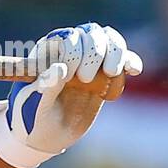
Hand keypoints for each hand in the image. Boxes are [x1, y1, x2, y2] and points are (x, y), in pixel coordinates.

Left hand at [0, 23, 141, 167]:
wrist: (48, 134)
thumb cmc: (33, 117)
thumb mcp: (36, 104)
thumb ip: (47, 86)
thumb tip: (61, 67)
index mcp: (46, 53)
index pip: (66, 37)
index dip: (73, 52)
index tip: (70, 77)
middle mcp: (68, 51)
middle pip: (91, 33)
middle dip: (95, 52)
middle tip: (85, 80)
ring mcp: (87, 60)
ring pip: (108, 40)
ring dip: (116, 52)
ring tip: (112, 73)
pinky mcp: (104, 72)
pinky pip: (122, 58)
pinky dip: (130, 60)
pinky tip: (134, 70)